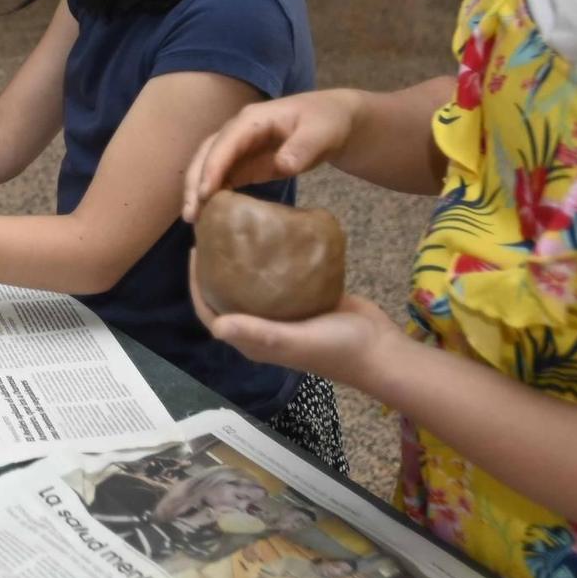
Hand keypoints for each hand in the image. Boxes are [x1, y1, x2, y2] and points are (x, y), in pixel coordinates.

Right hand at [182, 90, 359, 223]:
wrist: (334, 121)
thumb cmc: (327, 122)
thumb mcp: (321, 132)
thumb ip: (303, 146)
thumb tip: (282, 165)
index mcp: (253, 119)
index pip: (226, 142)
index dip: (213, 166)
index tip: (205, 193)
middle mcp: (239, 131)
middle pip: (207, 153)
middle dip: (195, 181)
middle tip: (190, 213)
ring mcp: (240, 147)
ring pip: (209, 165)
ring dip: (198, 190)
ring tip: (193, 218)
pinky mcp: (246, 163)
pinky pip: (223, 177)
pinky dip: (213, 193)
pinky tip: (210, 214)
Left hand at [189, 251, 405, 390]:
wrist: (381, 347)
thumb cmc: (336, 348)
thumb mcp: (294, 341)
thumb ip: (259, 333)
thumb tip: (216, 326)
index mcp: (254, 340)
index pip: (211, 313)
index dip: (196, 285)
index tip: (195, 250)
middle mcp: (264, 326)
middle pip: (229, 294)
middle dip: (217, 267)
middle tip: (215, 233)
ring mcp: (285, 313)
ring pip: (254, 284)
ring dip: (243, 261)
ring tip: (238, 229)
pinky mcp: (306, 299)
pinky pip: (282, 277)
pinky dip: (273, 259)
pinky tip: (274, 234)